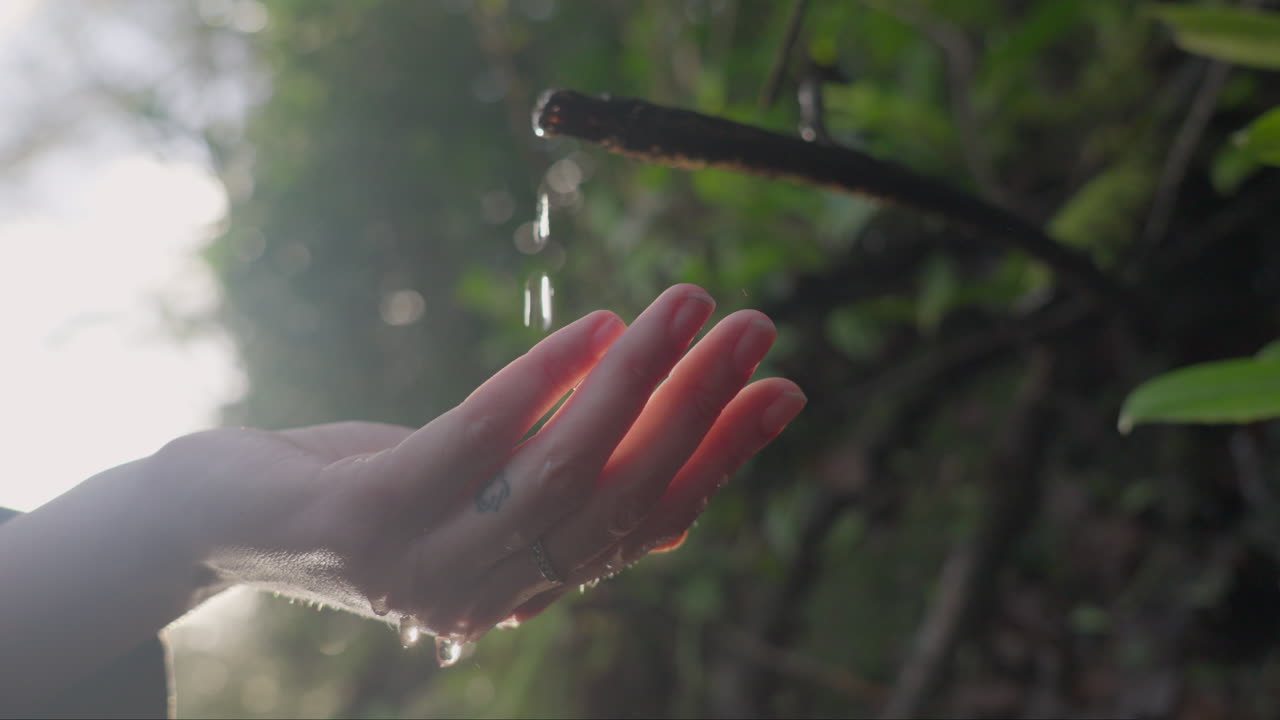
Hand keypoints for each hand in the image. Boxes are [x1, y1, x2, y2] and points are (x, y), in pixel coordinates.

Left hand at [161, 284, 804, 642]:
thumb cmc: (376, 491)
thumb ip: (573, 488)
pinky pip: (475, 443)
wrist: (222, 521)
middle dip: (698, 408)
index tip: (783, 390)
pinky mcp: (371, 519)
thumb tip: (698, 471)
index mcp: (528, 582)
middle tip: (753, 326)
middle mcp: (491, 589)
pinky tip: (593, 326)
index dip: (721, 460)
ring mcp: (429, 563)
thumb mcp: (485, 491)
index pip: (648, 525)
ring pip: (561, 470)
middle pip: (619, 496)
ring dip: (638, 382)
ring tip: (687, 305)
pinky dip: (543, 381)